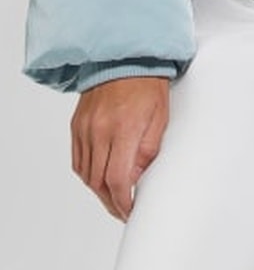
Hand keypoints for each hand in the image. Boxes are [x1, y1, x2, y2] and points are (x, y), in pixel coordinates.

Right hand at [71, 77, 170, 221]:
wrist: (125, 58)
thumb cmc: (148, 85)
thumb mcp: (160, 118)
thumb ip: (149, 150)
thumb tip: (138, 178)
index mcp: (124, 129)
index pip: (117, 178)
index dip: (123, 201)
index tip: (130, 211)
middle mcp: (100, 131)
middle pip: (99, 182)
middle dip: (111, 202)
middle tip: (123, 210)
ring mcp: (85, 128)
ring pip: (86, 174)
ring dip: (99, 191)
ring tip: (113, 198)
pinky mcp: (77, 125)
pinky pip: (78, 160)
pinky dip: (87, 174)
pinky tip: (99, 178)